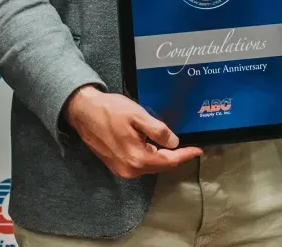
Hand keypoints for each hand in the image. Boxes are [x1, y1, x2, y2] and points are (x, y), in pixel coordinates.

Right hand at [64, 86, 201, 178]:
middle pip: (160, 166)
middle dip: (174, 156)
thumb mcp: (138, 115)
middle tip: (187, 145)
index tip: (198, 150)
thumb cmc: (109, 110)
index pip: (169, 161)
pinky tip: (152, 145)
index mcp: (137, 158)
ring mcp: (121, 169)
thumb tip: (174, 143)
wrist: (83, 111)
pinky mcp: (115, 165)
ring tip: (170, 144)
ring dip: (161, 156)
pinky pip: (139, 164)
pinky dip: (149, 156)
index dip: (185, 155)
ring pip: (149, 165)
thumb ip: (158, 130)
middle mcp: (130, 169)